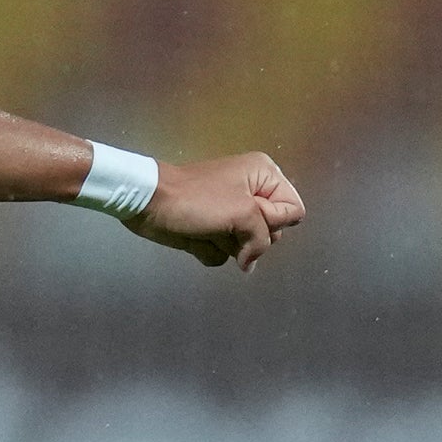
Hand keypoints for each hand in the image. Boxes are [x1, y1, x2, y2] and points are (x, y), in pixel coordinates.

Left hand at [136, 153, 306, 271]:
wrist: (149, 203)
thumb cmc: (197, 201)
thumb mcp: (242, 214)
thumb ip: (261, 239)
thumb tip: (249, 265)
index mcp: (264, 176)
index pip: (293, 211)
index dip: (274, 221)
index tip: (249, 215)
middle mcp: (252, 193)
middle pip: (271, 232)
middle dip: (248, 236)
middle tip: (227, 225)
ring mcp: (229, 214)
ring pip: (246, 246)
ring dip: (226, 245)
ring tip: (207, 230)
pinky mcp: (210, 231)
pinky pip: (223, 252)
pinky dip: (208, 250)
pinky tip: (194, 238)